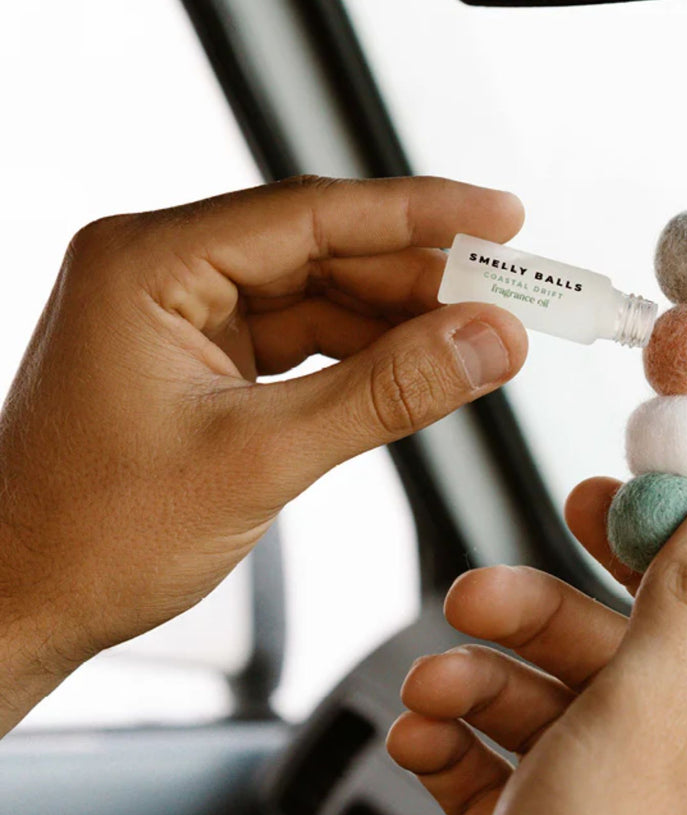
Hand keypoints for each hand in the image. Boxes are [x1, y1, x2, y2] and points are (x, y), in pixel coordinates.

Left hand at [0, 176, 526, 730]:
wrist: (20, 601)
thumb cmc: (95, 536)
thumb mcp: (260, 459)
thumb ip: (386, 394)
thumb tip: (489, 341)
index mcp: (149, 265)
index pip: (312, 213)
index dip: (419, 213)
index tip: (502, 216)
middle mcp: (163, 270)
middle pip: (323, 248)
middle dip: (420, 274)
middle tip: (509, 293)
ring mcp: (182, 314)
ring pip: (320, 293)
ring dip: (400, 317)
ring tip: (480, 336)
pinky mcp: (201, 357)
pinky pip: (303, 337)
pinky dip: (364, 353)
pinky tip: (420, 365)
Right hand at [388, 479, 686, 814]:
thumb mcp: (649, 712)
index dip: (643, 538)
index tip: (590, 495)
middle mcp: (665, 754)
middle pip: (593, 640)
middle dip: (524, 617)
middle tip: (471, 596)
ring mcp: (593, 794)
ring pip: (527, 695)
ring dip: (470, 683)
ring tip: (430, 693)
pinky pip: (485, 757)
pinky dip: (448, 743)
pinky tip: (420, 742)